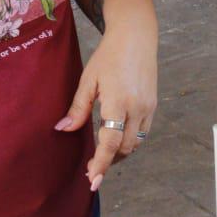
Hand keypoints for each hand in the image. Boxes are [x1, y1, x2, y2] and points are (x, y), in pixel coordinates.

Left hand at [56, 19, 157, 190]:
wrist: (135, 36)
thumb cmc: (109, 55)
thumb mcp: (89, 79)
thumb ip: (78, 107)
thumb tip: (63, 129)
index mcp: (118, 101)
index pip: (110, 142)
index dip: (101, 164)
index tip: (92, 180)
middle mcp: (137, 107)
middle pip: (124, 148)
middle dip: (108, 161)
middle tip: (91, 169)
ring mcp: (148, 107)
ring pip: (136, 143)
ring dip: (120, 153)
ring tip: (103, 155)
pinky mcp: (153, 104)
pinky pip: (143, 132)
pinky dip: (130, 141)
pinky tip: (117, 137)